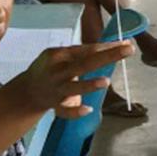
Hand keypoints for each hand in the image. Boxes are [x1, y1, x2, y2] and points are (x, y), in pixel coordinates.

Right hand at [19, 42, 134, 117]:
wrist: (28, 90)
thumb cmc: (53, 69)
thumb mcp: (63, 56)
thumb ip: (85, 54)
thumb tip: (116, 46)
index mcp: (60, 55)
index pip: (87, 49)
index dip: (107, 47)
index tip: (126, 44)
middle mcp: (58, 71)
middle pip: (85, 63)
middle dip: (107, 57)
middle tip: (128, 50)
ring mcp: (56, 89)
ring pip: (73, 88)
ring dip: (89, 85)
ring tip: (106, 82)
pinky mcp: (55, 105)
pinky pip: (64, 110)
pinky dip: (75, 111)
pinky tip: (88, 109)